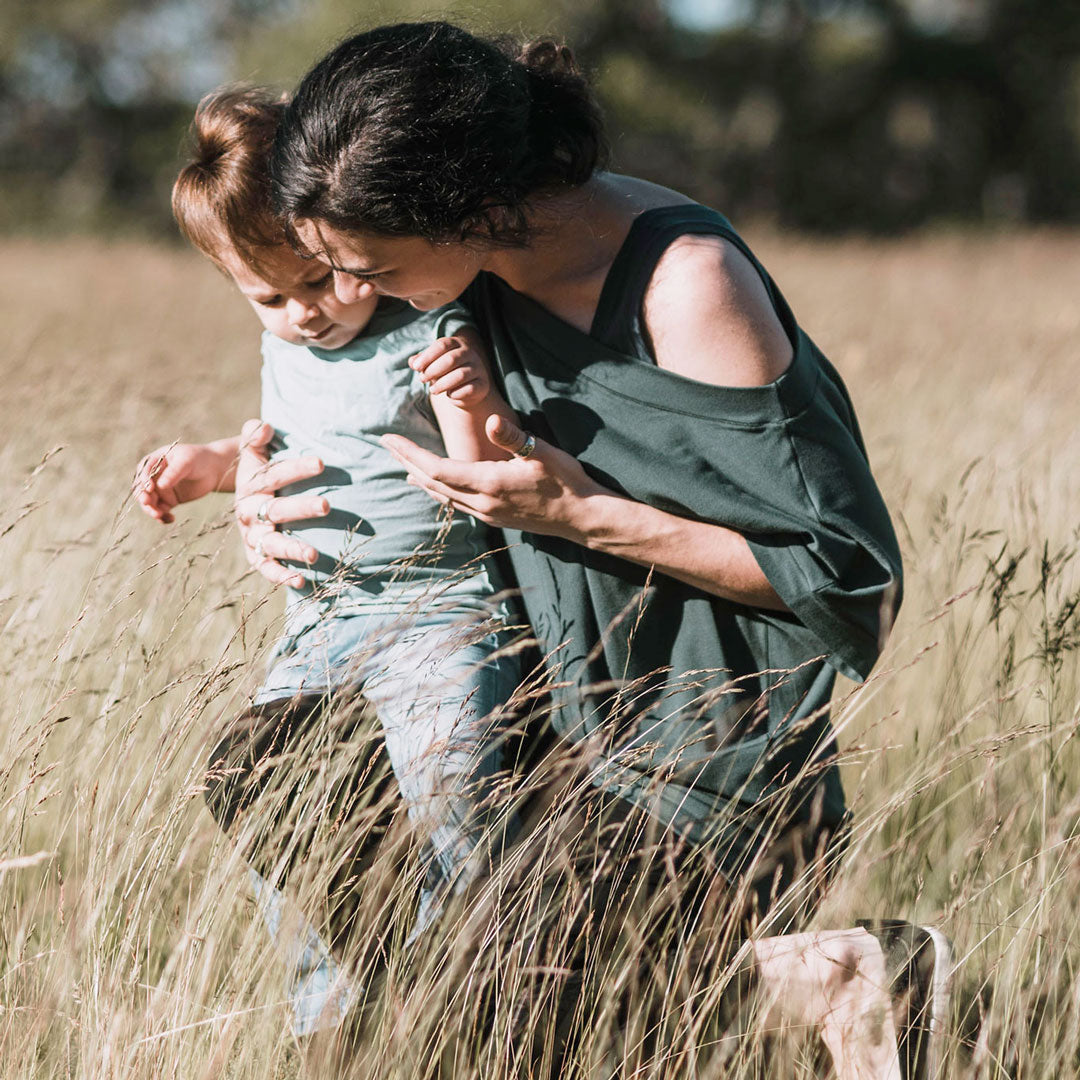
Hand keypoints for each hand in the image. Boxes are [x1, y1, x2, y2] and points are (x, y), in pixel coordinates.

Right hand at [134, 440, 235, 523]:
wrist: (214, 469)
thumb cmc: (199, 459)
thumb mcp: (187, 461)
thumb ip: (173, 472)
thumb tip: (160, 486)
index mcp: (154, 462)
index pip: (143, 472)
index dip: (144, 480)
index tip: (150, 488)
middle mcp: (154, 477)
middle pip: (142, 489)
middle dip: (144, 498)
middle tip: (149, 505)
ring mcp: (160, 490)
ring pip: (150, 503)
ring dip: (151, 510)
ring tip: (159, 516)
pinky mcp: (169, 501)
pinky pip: (161, 511)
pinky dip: (163, 517)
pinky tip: (170, 519)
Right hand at [233, 419, 329, 587]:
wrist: (241, 496)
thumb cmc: (257, 470)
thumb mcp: (252, 452)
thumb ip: (255, 436)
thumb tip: (264, 425)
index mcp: (252, 484)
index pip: (274, 474)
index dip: (296, 468)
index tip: (322, 462)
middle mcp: (250, 511)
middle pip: (276, 509)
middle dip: (302, 508)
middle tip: (327, 505)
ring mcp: (252, 535)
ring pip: (271, 543)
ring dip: (292, 548)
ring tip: (315, 555)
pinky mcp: (255, 555)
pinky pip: (265, 568)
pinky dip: (281, 576)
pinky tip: (302, 582)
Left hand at [381, 414, 605, 538]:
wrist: (582, 517)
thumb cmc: (565, 480)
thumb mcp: (542, 452)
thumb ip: (513, 438)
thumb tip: (492, 422)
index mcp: (488, 483)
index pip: (437, 468)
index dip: (410, 453)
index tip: (389, 439)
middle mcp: (482, 503)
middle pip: (432, 482)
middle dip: (407, 462)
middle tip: (387, 444)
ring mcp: (487, 513)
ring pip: (442, 496)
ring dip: (421, 478)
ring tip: (403, 465)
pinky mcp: (496, 517)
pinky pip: (456, 504)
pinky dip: (439, 491)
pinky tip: (438, 487)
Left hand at [409, 333, 491, 405]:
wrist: (463, 390)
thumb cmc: (444, 373)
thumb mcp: (431, 365)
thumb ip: (421, 362)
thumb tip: (413, 362)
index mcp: (456, 344)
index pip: (442, 345)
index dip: (427, 356)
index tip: (416, 368)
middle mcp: (470, 354)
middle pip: (451, 359)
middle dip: (433, 370)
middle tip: (422, 379)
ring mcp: (478, 369)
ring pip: (461, 375)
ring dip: (442, 384)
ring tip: (432, 390)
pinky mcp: (483, 385)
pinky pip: (469, 389)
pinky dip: (456, 394)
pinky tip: (449, 395)